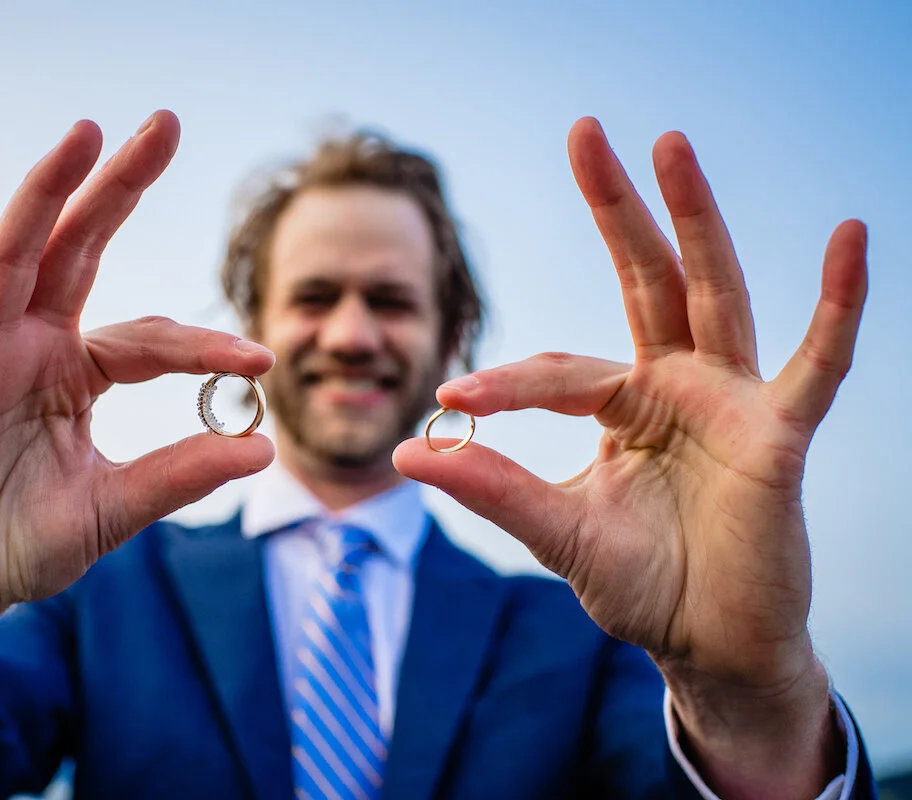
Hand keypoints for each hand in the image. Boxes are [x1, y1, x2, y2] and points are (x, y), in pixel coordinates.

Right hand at [0, 113, 274, 731]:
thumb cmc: (21, 545)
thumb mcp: (115, 509)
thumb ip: (180, 474)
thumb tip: (266, 448)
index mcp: (76, 372)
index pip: (149, 338)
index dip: (202, 345)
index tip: (259, 362)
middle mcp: (29, 348)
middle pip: (76, 250)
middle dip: (117, 187)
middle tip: (165, 124)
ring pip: (12, 262)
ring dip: (45, 196)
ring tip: (85, 134)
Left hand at [394, 118, 864, 795]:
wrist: (706, 646)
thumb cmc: (642, 584)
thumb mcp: (558, 531)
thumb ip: (495, 488)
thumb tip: (408, 448)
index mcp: (623, 405)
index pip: (557, 371)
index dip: (505, 384)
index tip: (452, 404)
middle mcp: (676, 386)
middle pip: (645, 279)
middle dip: (616, 208)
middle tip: (584, 130)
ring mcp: (730, 401)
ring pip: (712, 293)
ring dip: (694, 218)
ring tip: (670, 143)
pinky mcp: (777, 434)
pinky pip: (817, 360)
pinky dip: (837, 302)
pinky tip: (849, 236)